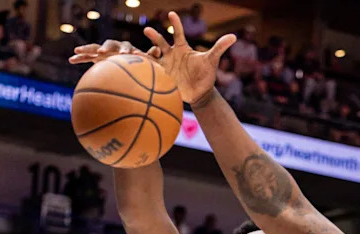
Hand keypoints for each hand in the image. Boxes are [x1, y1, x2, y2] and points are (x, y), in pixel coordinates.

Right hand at [75, 12, 234, 104]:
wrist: (198, 94)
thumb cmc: (205, 76)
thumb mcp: (212, 61)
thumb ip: (219, 47)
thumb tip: (234, 36)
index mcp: (182, 48)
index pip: (177, 32)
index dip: (175, 23)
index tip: (171, 14)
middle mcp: (170, 54)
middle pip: (160, 42)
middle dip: (154, 36)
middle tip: (148, 30)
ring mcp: (163, 65)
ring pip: (149, 57)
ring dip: (139, 53)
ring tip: (130, 51)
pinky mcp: (159, 77)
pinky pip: (147, 72)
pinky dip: (137, 69)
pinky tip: (124, 67)